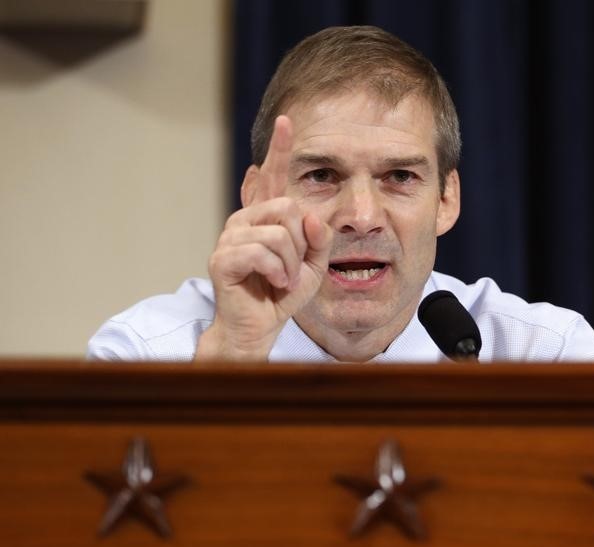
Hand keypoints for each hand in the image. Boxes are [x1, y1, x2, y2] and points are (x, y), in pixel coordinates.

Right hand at [196, 116, 332, 360]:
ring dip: (290, 263)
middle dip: (301, 243)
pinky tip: (273, 283)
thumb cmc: (282, 293)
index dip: (280, 149)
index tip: (287, 120)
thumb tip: (309, 216)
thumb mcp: (313, 264)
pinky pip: (264, 253)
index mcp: (265, 217)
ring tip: (280, 278)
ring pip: (278, 234)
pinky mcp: (223, 258)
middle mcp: (244, 220)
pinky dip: (278, 272)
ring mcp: (230, 237)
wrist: (260, 326)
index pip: (272, 177)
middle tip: (291, 266)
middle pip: (287, 208)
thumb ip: (318, 238)